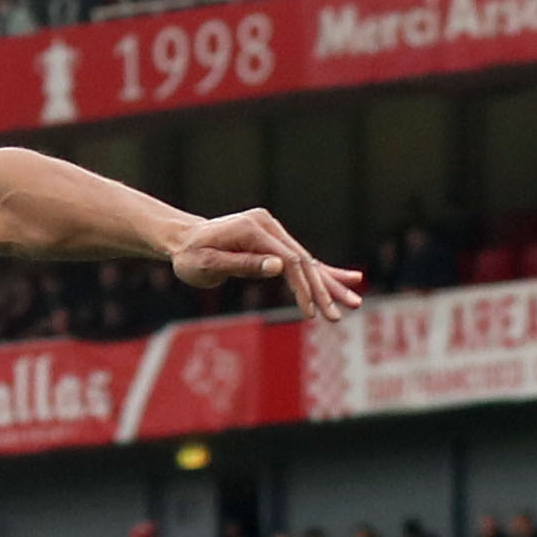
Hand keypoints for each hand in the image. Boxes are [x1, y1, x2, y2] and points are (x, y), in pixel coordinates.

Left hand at [167, 206, 365, 322]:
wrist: (182, 240)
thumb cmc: (190, 256)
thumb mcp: (208, 265)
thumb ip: (243, 265)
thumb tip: (280, 267)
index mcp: (253, 229)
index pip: (289, 261)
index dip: (304, 287)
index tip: (312, 312)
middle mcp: (267, 225)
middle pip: (304, 260)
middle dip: (325, 289)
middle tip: (347, 311)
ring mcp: (272, 230)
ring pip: (307, 260)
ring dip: (330, 284)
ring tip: (354, 302)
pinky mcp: (273, 239)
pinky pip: (300, 259)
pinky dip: (322, 272)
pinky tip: (349, 279)